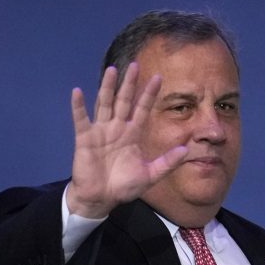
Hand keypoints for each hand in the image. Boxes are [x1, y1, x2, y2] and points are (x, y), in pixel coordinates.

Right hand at [65, 62, 187, 217]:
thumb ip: (167, 163)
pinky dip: (78, 106)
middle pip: (124, 101)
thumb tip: (187, 150)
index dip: (149, 94)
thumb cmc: (124, 187)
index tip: (158, 77)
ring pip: (104, 104)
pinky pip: (81, 119)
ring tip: (112, 70)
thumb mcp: (150, 175)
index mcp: (133, 134)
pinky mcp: (84, 138)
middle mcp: (117, 128)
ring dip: (107, 87)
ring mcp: (100, 131)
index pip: (142, 109)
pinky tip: (77, 91)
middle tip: (135, 65)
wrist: (101, 199)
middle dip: (130, 84)